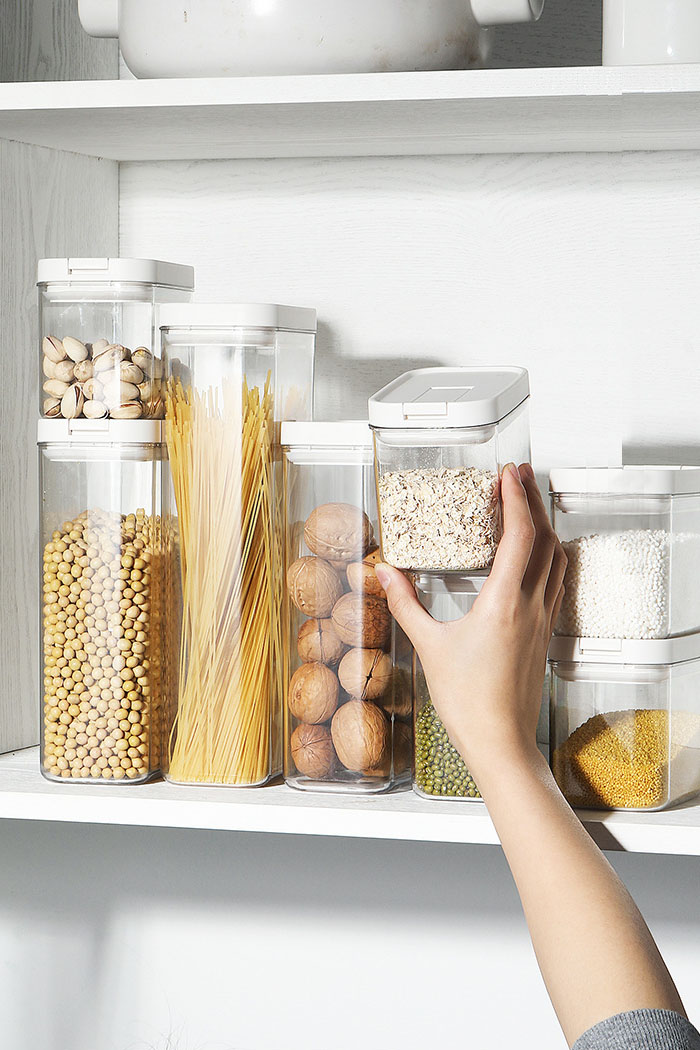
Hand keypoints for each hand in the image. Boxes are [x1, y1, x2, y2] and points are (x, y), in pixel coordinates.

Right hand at [375, 463, 566, 781]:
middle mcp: (531, 606)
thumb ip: (406, 603)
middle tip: (521, 476)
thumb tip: (385, 573)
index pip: (520, 535)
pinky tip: (537, 557)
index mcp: (504, 602)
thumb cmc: (467, 701)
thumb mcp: (428, 646)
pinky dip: (549, 556)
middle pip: (545, 539)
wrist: (499, 741)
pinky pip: (556, 582)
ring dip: (546, 526)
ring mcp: (542, 620)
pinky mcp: (543, 634)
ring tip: (530, 506)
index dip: (517, 498)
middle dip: (534, 501)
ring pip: (556, 559)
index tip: (509, 474)